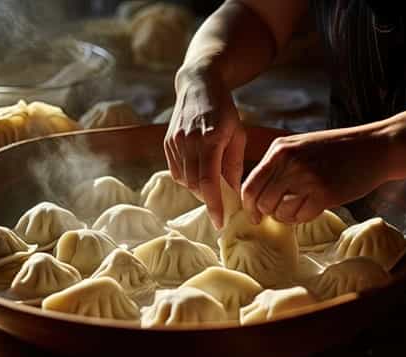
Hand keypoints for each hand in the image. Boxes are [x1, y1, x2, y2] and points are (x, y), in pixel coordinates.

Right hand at [164, 66, 245, 228]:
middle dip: (208, 198)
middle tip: (221, 203)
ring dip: (198, 188)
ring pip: (185, 180)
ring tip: (211, 183)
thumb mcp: (238, 134)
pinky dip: (187, 178)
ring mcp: (175, 142)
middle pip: (196, 184)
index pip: (209, 182)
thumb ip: (234, 165)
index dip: (214, 206)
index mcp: (210, 139)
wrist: (199, 84)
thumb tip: (233, 194)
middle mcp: (189, 142)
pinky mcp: (167, 142)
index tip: (220, 222)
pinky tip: (198, 171)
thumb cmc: (224, 110)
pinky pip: (176, 171)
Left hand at [241, 128, 391, 223]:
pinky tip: (313, 207)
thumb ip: (278, 165)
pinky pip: (301, 217)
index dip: (249, 206)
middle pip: (262, 202)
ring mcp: (306, 178)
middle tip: (280, 214)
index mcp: (279, 149)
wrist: (376, 148)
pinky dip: (303, 218)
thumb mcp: (300, 146)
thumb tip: (257, 195)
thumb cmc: (337, 150)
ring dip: (287, 217)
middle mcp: (289, 162)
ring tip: (299, 209)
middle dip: (268, 214)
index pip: (250, 185)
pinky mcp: (324, 194)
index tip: (254, 215)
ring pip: (280, 212)